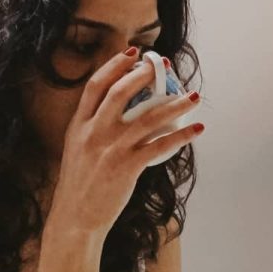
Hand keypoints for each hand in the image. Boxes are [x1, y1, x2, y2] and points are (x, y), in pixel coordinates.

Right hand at [49, 48, 203, 238]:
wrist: (75, 218)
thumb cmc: (79, 186)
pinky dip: (182, 136)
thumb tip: (121, 113)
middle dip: (145, 75)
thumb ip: (93, 129)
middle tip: (165, 67)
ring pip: (148, 117)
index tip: (133, 54)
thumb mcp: (77, 149)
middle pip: (121, 93)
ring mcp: (111, 149)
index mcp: (79, 125)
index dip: (115, 66)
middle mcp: (94, 132)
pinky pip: (160, 146)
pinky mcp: (127, 167)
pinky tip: (197, 130)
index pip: (96, 86)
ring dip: (175, 104)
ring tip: (193, 97)